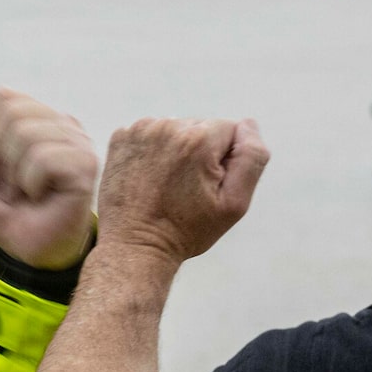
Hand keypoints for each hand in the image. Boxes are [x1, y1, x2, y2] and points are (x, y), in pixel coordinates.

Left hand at [0, 90, 99, 269]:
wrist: (29, 252)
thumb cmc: (8, 210)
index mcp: (38, 117)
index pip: (2, 96)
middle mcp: (62, 123)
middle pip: (11, 111)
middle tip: (13, 183)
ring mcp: (77, 142)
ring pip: (26, 133)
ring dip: (14, 174)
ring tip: (27, 192)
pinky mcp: (85, 165)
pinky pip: (41, 158)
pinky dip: (30, 183)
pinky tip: (41, 196)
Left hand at [95, 117, 269, 267]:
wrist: (135, 246)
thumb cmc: (187, 230)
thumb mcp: (234, 203)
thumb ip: (251, 158)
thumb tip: (248, 125)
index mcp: (198, 139)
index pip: (230, 130)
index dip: (227, 159)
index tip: (210, 184)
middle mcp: (167, 126)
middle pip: (201, 127)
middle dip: (201, 152)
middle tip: (188, 188)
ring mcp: (139, 130)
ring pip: (175, 130)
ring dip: (177, 150)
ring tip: (168, 184)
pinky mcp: (120, 138)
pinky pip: (150, 135)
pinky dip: (153, 151)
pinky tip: (150, 177)